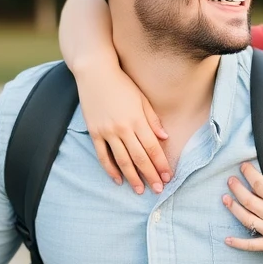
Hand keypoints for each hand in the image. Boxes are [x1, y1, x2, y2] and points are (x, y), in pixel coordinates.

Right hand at [75, 61, 170, 193]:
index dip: (161, 164)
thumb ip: (153, 120)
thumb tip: (164, 138)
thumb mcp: (142, 98)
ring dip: (132, 177)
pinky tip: (118, 180)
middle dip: (150, 175)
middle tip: (158, 190)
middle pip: (139, 158)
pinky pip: (103, 155)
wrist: (95, 72)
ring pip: (121, 160)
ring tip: (139, 190)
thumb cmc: (122, 84)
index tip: (168, 177)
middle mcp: (122, 128)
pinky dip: (110, 169)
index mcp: (137, 119)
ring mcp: (106, 131)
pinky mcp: (94, 132)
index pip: (152, 148)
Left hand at [222, 140, 262, 257]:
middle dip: (236, 188)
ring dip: (233, 209)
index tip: (243, 166)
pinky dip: (238, 243)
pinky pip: (252, 245)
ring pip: (245, 219)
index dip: (248, 173)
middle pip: (247, 200)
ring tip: (225, 199)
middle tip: (230, 180)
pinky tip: (227, 240)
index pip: (258, 183)